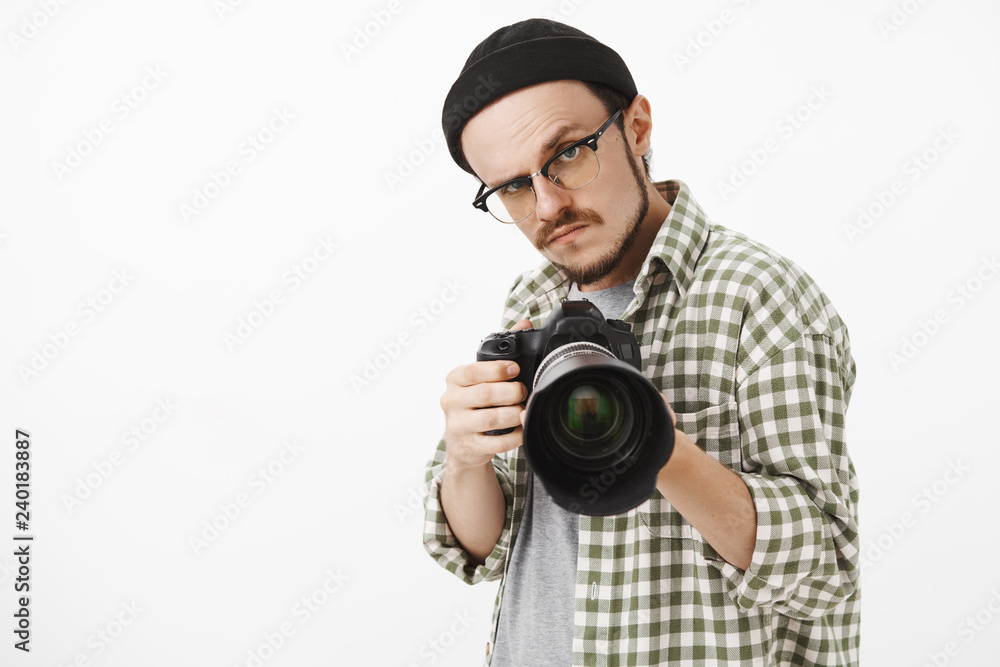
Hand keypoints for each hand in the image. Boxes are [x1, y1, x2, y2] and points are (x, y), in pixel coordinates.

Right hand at [440, 319, 532, 471]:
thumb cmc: (475, 404)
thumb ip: (501, 351)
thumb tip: (524, 324)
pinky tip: (521, 430)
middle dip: (511, 392)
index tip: (515, 369)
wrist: (463, 444)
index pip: (472, 371)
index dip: (496, 369)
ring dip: (514, 414)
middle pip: (485, 395)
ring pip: (491, 419)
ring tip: (524, 410)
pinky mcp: (468, 447)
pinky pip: (496, 443)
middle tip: (523, 392)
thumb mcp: (481, 377)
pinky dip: (514, 436)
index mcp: (454, 379)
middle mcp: (451, 401)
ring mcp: (457, 426)